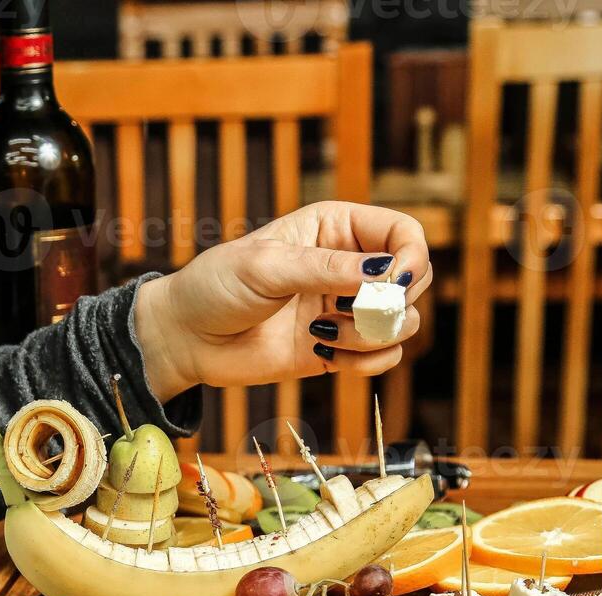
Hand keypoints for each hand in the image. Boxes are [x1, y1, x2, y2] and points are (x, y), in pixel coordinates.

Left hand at [133, 202, 431, 401]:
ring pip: (404, 323)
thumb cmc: (216, 287)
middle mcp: (349, 266)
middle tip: (348, 312)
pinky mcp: (339, 348)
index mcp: (336, 228)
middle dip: (392, 302)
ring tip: (323, 334)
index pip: (404, 233)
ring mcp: (345, 308)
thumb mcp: (267, 267)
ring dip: (373, 335)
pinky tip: (324, 354)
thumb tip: (385, 271)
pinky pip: (383, 357)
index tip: (393, 283)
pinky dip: (366, 362)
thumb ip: (326, 268)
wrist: (186, 338)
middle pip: (415, 279)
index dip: (412, 257)